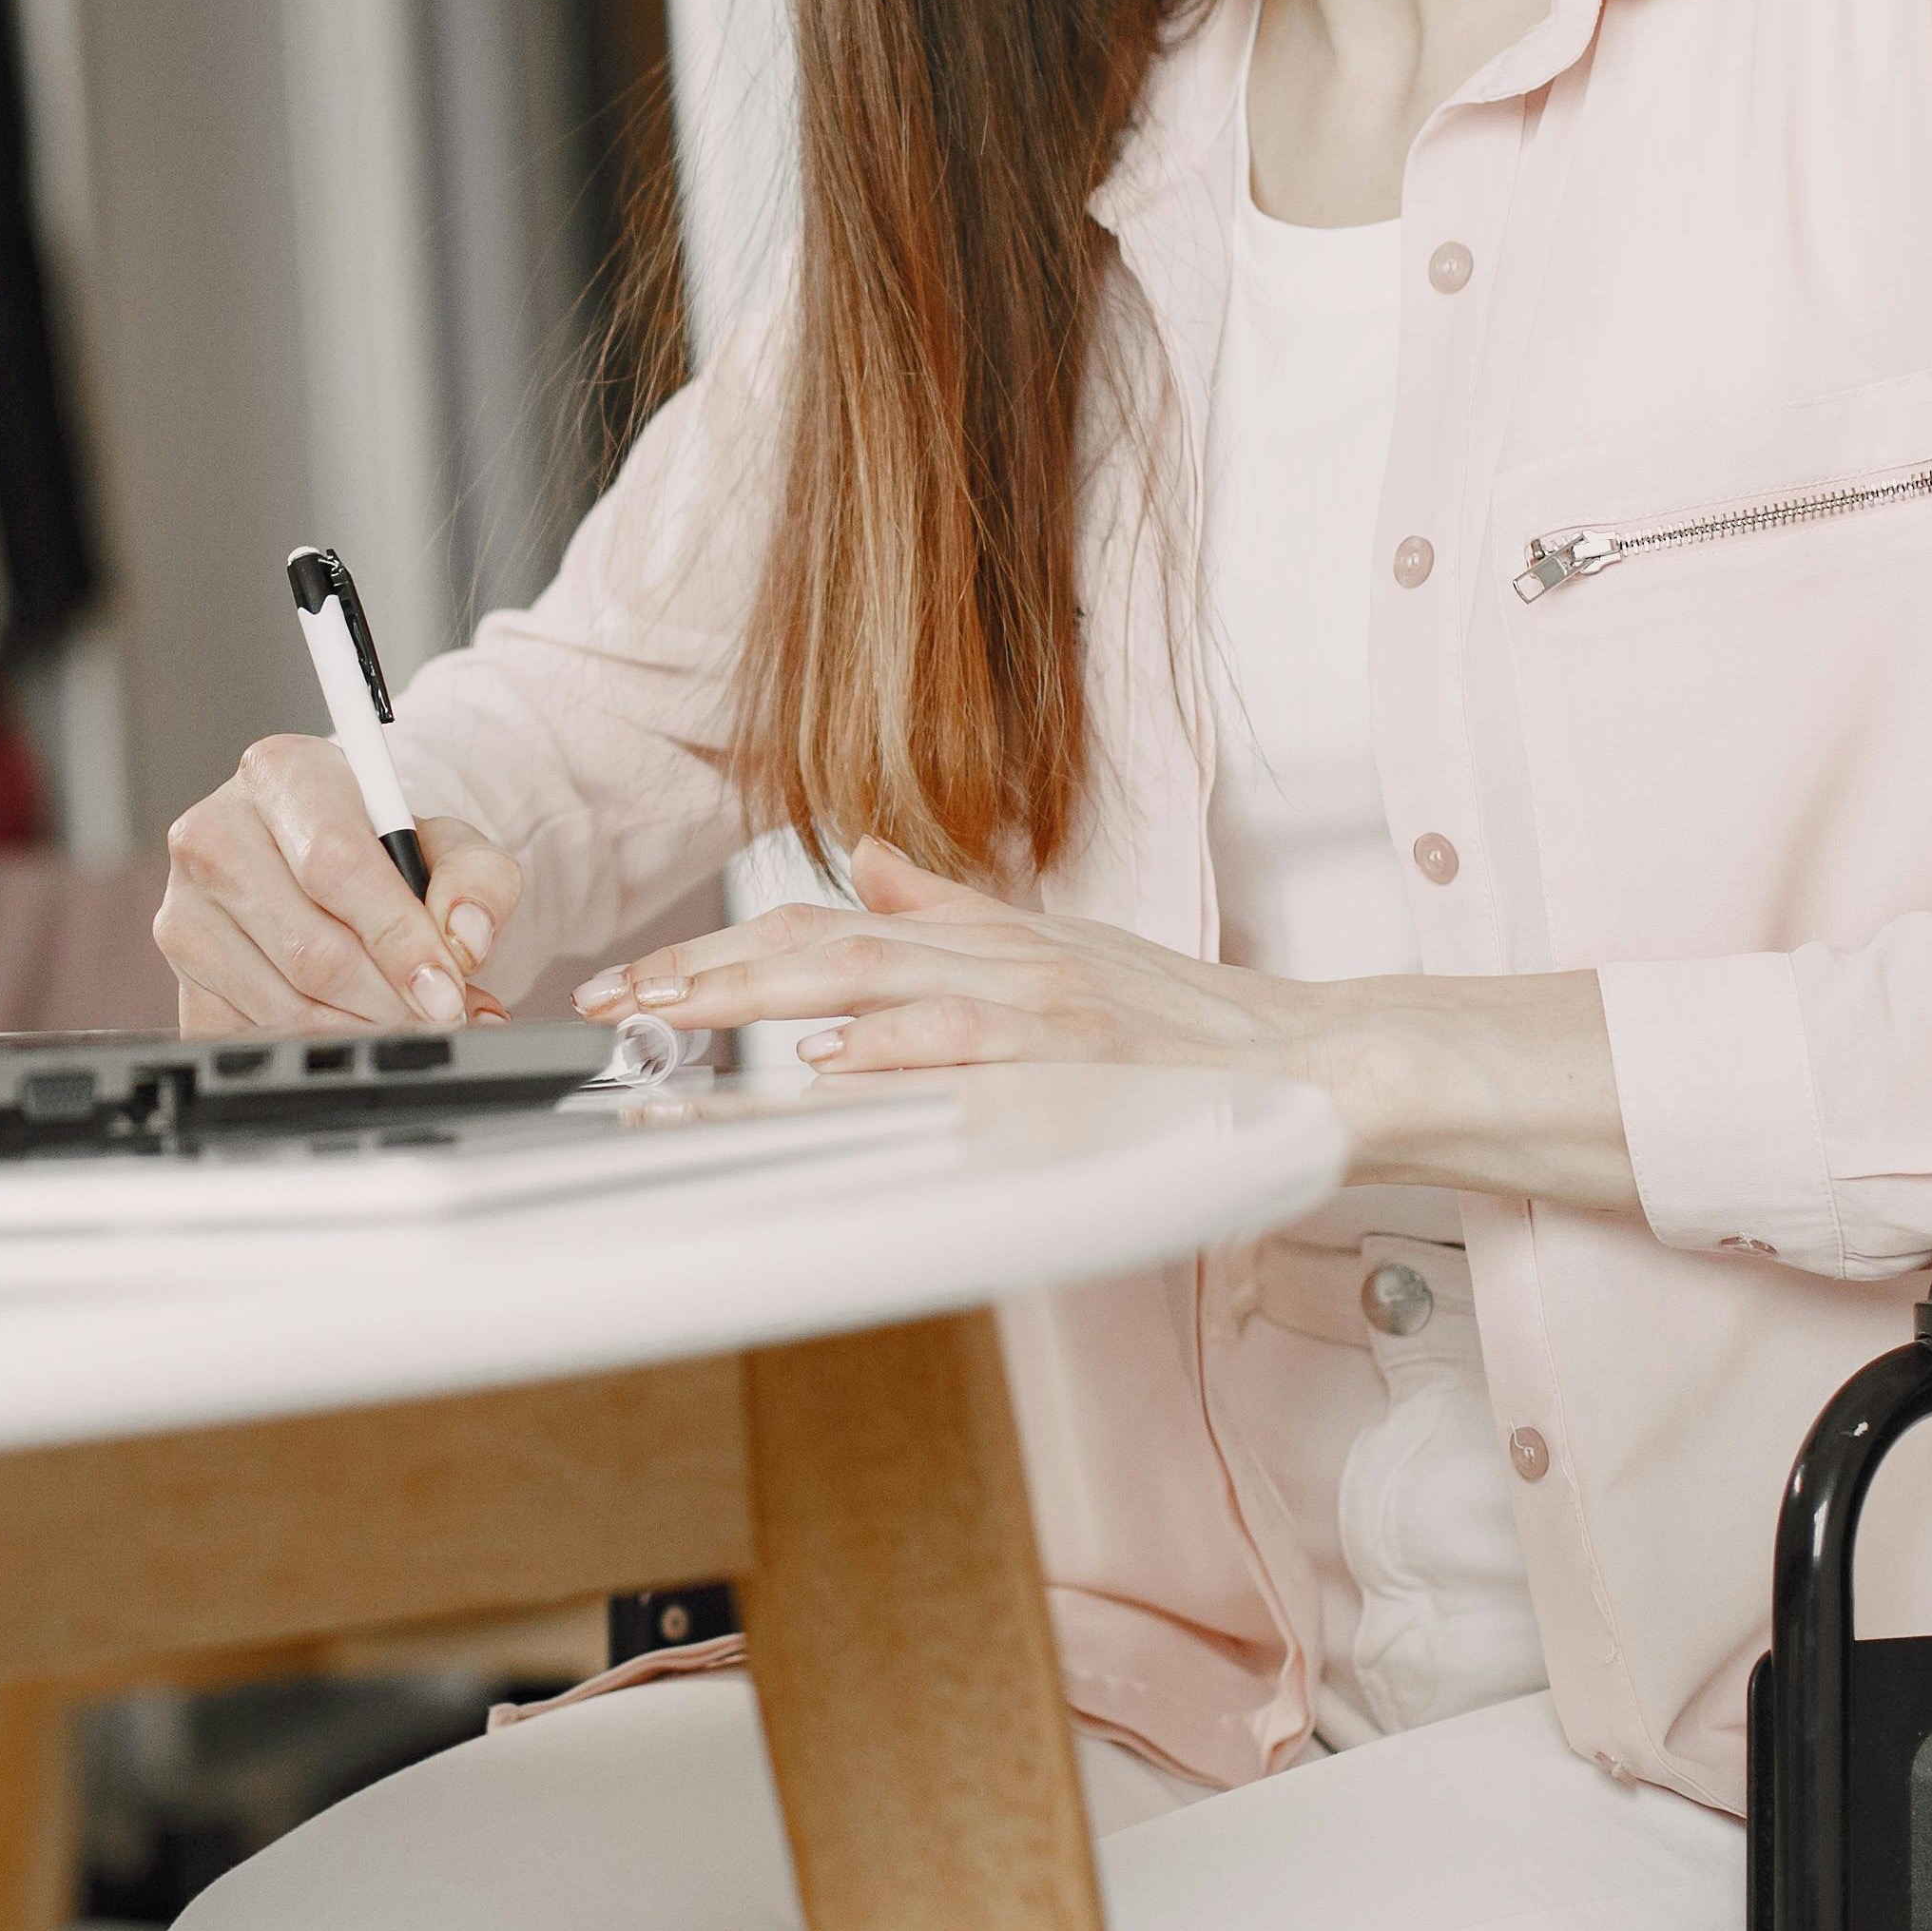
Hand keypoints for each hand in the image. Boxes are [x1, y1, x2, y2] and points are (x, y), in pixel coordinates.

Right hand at [155, 735, 522, 1033]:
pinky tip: (358, 1031)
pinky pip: (250, 1038)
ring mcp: (185, 909)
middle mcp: (214, 835)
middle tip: (440, 1015)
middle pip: (310, 949)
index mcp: (279, 775)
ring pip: (283, 1005)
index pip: (334, 865)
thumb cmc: (377, 845)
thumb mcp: (446, 840)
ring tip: (410, 1020)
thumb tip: (465, 937)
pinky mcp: (179, 975)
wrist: (320, 858)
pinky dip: (318, 1051)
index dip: (397, 937)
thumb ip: (476, 877)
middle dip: (390, 1000)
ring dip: (362, 1030)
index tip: (444, 986)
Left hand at [569, 839, 1644, 1213]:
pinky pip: (975, 1054)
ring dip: (770, 1008)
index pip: (826, 932)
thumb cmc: (1185, 1024)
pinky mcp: (1081, 1059)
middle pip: (825, 952)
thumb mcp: (1054, 945)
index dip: (722, 953)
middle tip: (616, 1003)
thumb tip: (860, 863)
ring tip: (681, 1025)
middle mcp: (997, 959)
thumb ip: (949, 910)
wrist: (1315, 1060)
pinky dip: (900, 1057)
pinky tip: (834, 1068)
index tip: (636, 984)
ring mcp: (1037, 1005)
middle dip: (709, 978)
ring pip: (878, 991)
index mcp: (981, 940)